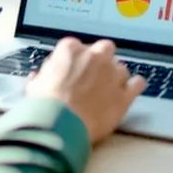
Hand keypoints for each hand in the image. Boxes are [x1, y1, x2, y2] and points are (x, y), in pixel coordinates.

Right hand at [26, 37, 145, 143]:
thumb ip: (42, 77)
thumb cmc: (44, 107)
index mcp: (70, 50)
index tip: (73, 71)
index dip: (75, 60)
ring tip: (107, 91)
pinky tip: (130, 91)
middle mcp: (95, 57)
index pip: (76, 47)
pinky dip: (135, 86)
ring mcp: (112, 74)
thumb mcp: (34, 87)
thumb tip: (39, 78)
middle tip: (92, 76)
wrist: (59, 126)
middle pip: (104, 49)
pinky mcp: (124, 94)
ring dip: (116, 76)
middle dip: (100, 60)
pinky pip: (138, 83)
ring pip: (121, 67)